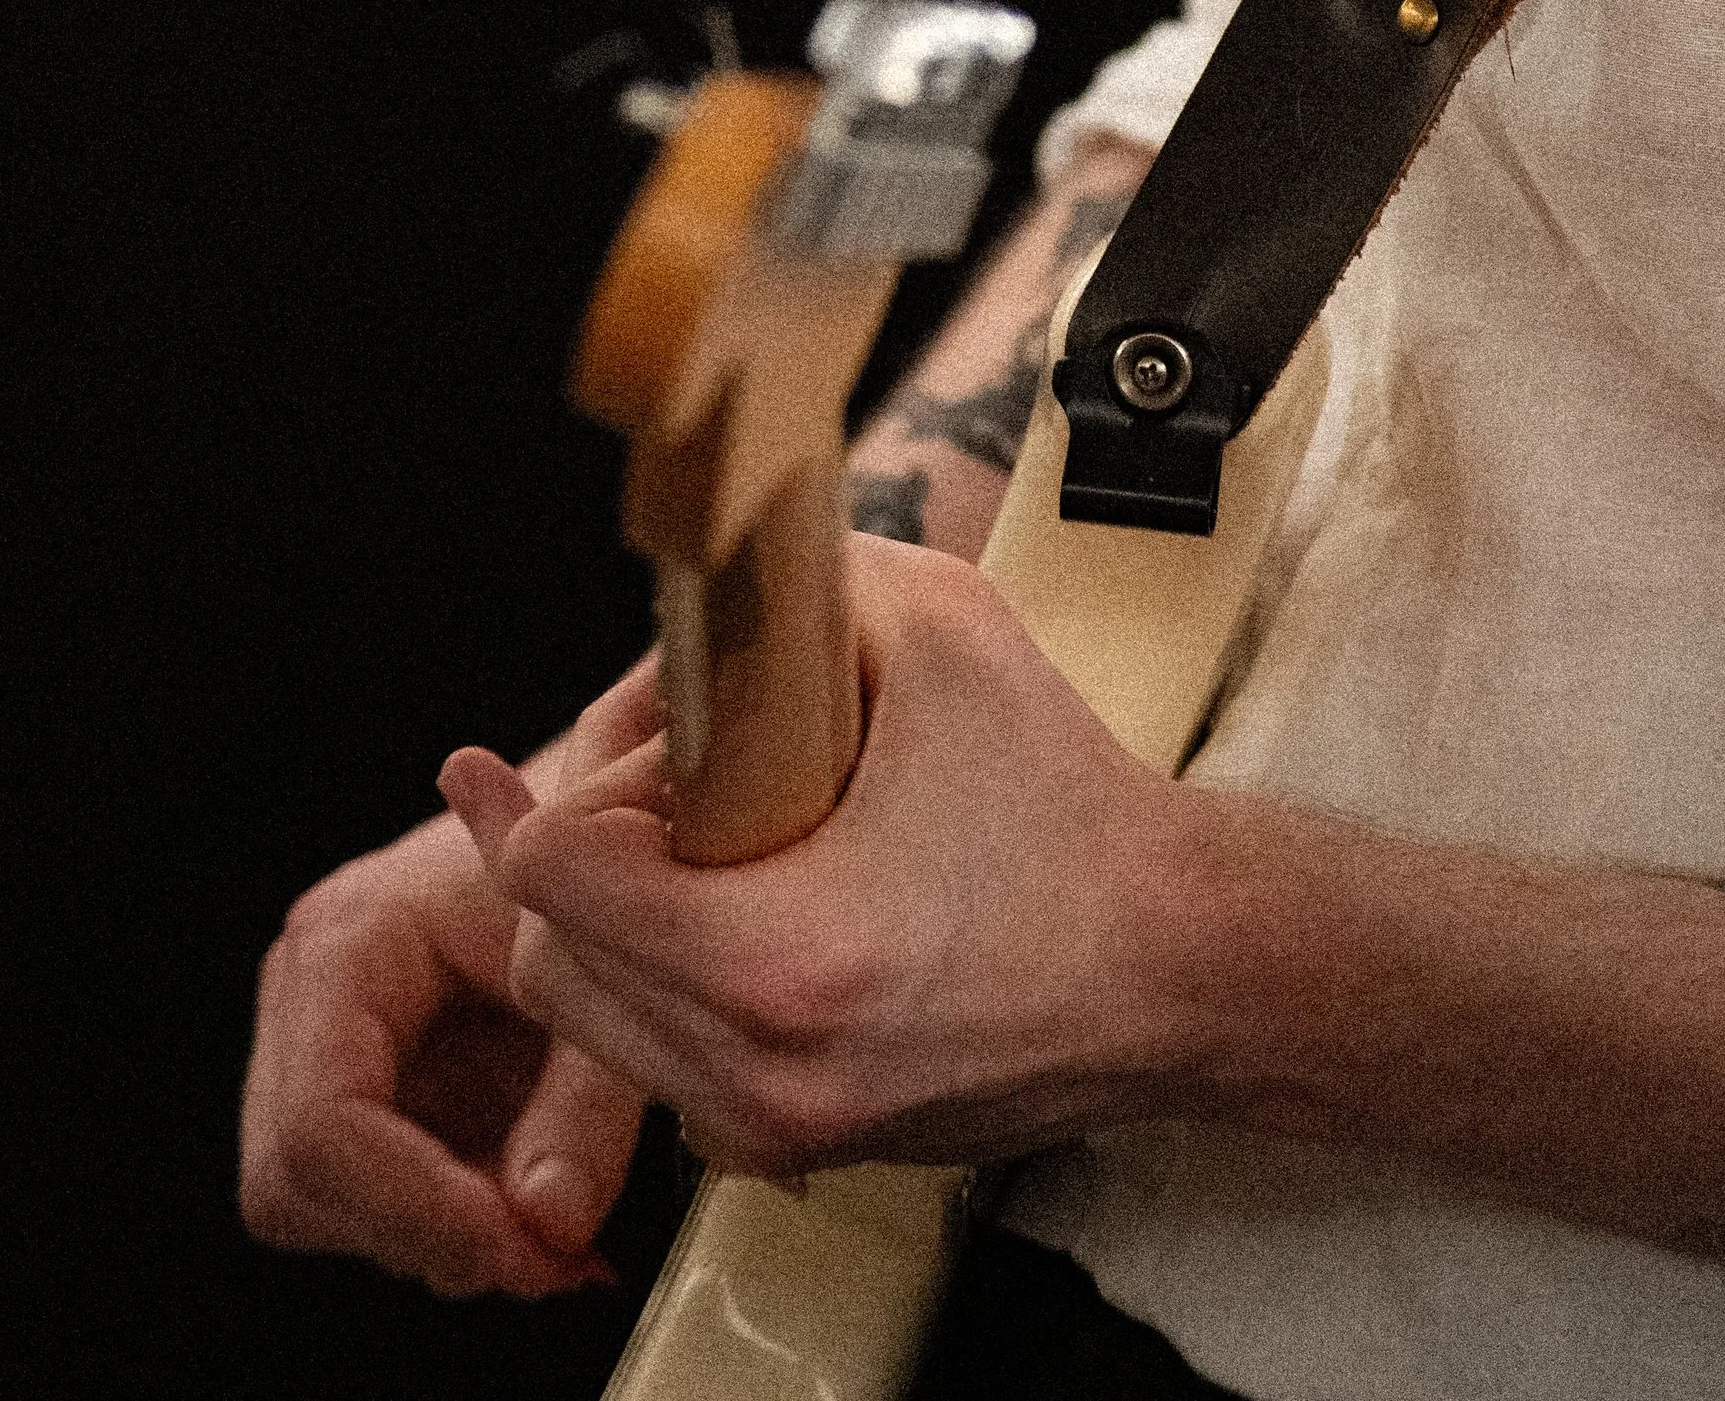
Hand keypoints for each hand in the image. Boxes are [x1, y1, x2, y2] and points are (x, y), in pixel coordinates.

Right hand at [239, 667, 659, 1298]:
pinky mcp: (356, 1088)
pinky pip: (361, 1200)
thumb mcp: (613, 976)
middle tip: (549, 1251)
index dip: (417, 1210)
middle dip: (421, 1232)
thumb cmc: (600, 863)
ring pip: (318, 1208)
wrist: (604, 819)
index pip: (321, 1126)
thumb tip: (546, 1223)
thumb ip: (586, 1104)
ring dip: (436, 1237)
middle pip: (293, 1182)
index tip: (524, 1248)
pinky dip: (446, 1224)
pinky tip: (534, 1202)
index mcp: (348, 941)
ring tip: (553, 1219)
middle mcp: (307, 994)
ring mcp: (318, 1045)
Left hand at [449, 538, 1202, 1178]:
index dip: (577, 787)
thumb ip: (797, 583)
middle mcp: (759, 1070)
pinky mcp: (803, 1147)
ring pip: (596, 1023)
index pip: (547, 877)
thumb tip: (699, 579)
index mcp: (776, 957)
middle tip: (679, 783)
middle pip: (546, 958)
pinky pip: (668, 1066)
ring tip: (714, 841)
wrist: (1178, 960)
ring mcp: (778, 1127)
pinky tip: (747, 911)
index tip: (649, 751)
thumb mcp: (943, 626)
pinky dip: (675, 989)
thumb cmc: (1071, 810)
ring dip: (619, 926)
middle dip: (588, 854)